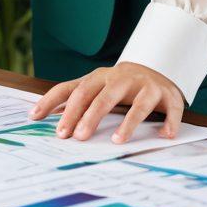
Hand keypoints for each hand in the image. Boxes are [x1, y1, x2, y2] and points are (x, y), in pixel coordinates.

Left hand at [28, 61, 184, 144]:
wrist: (157, 66)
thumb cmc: (119, 84)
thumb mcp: (96, 86)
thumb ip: (74, 98)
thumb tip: (41, 113)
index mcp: (99, 78)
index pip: (74, 89)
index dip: (55, 102)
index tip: (36, 117)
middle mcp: (121, 79)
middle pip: (102, 96)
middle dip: (89, 115)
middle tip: (77, 136)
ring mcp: (146, 86)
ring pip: (138, 104)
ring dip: (128, 123)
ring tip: (116, 141)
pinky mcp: (167, 95)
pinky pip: (170, 109)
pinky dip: (169, 122)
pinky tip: (164, 135)